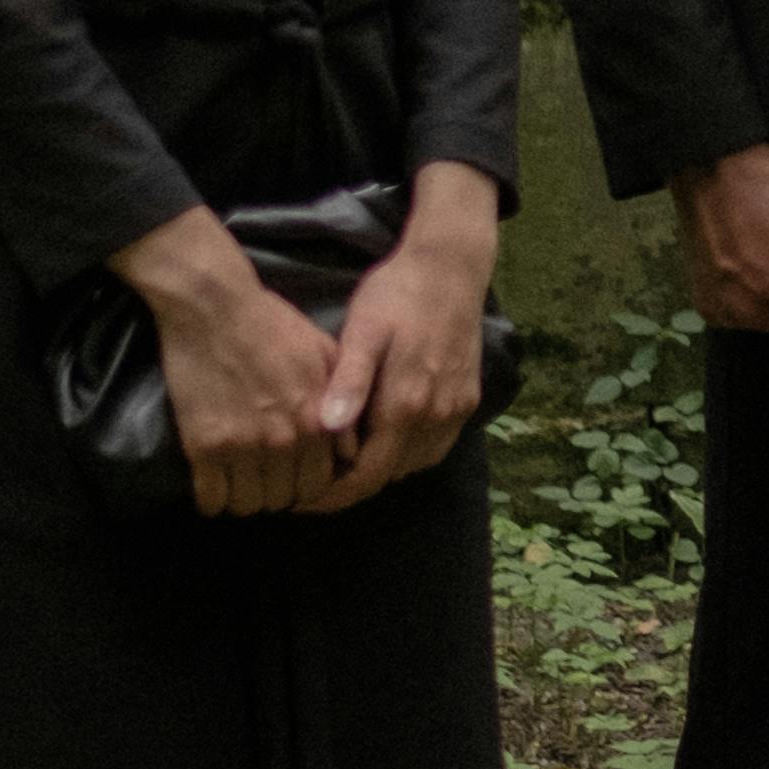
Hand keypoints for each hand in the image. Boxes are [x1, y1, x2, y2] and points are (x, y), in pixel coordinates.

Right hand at [117, 207, 352, 521]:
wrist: (214, 306)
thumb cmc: (273, 325)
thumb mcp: (326, 357)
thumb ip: (343, 402)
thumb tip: (350, 448)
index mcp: (317, 421)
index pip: (320, 484)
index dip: (308, 486)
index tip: (294, 479)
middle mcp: (284, 441)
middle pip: (285, 500)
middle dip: (278, 494)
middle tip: (265, 479)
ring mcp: (243, 446)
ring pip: (249, 505)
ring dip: (246, 498)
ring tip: (240, 480)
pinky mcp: (204, 447)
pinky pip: (212, 499)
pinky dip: (214, 499)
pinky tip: (214, 484)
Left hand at [304, 161, 502, 505]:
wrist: (451, 268)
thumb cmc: (396, 294)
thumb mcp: (364, 332)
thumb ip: (349, 383)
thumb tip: (327, 430)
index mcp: (404, 405)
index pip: (365, 476)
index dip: (332, 496)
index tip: (301, 501)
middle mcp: (434, 416)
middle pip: (388, 476)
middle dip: (351, 487)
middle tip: (313, 483)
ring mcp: (455, 410)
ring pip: (413, 465)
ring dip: (381, 470)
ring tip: (344, 463)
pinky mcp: (468, 400)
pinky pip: (435, 446)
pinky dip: (408, 454)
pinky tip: (385, 438)